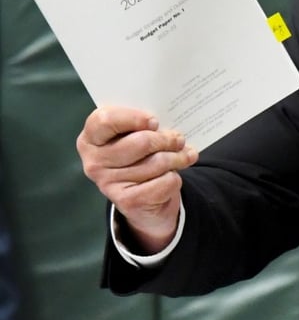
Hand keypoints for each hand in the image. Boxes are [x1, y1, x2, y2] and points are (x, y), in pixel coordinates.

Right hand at [75, 107, 196, 253]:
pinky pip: (164, 182)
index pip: (105, 120)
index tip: (155, 121)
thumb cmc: (137, 155)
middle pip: (141, 142)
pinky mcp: (127, 202)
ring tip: (186, 155)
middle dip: (167, 139)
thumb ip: (142, 125)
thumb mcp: (133, 135)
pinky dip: (175, 177)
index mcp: (91, 138)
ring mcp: (108, 184)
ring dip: (178, 157)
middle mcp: (94, 162)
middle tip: (179, 139)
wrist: (141, 198)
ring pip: (157, 162)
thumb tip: (170, 124)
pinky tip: (175, 174)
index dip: (133, 118)